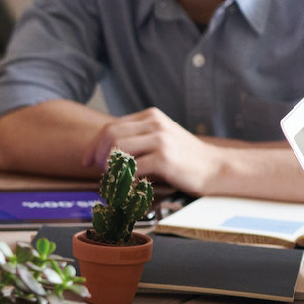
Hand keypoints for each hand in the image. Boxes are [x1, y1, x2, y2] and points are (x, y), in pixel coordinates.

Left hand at [83, 108, 220, 192]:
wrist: (216, 168)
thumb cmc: (185, 158)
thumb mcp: (160, 138)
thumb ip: (136, 139)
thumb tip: (103, 152)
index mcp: (150, 116)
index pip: (110, 127)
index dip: (94, 145)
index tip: (87, 161)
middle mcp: (154, 124)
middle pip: (110, 136)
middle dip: (97, 155)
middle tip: (97, 171)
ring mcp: (160, 140)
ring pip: (118, 150)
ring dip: (110, 169)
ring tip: (114, 180)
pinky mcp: (164, 158)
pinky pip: (132, 169)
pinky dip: (125, 181)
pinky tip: (130, 187)